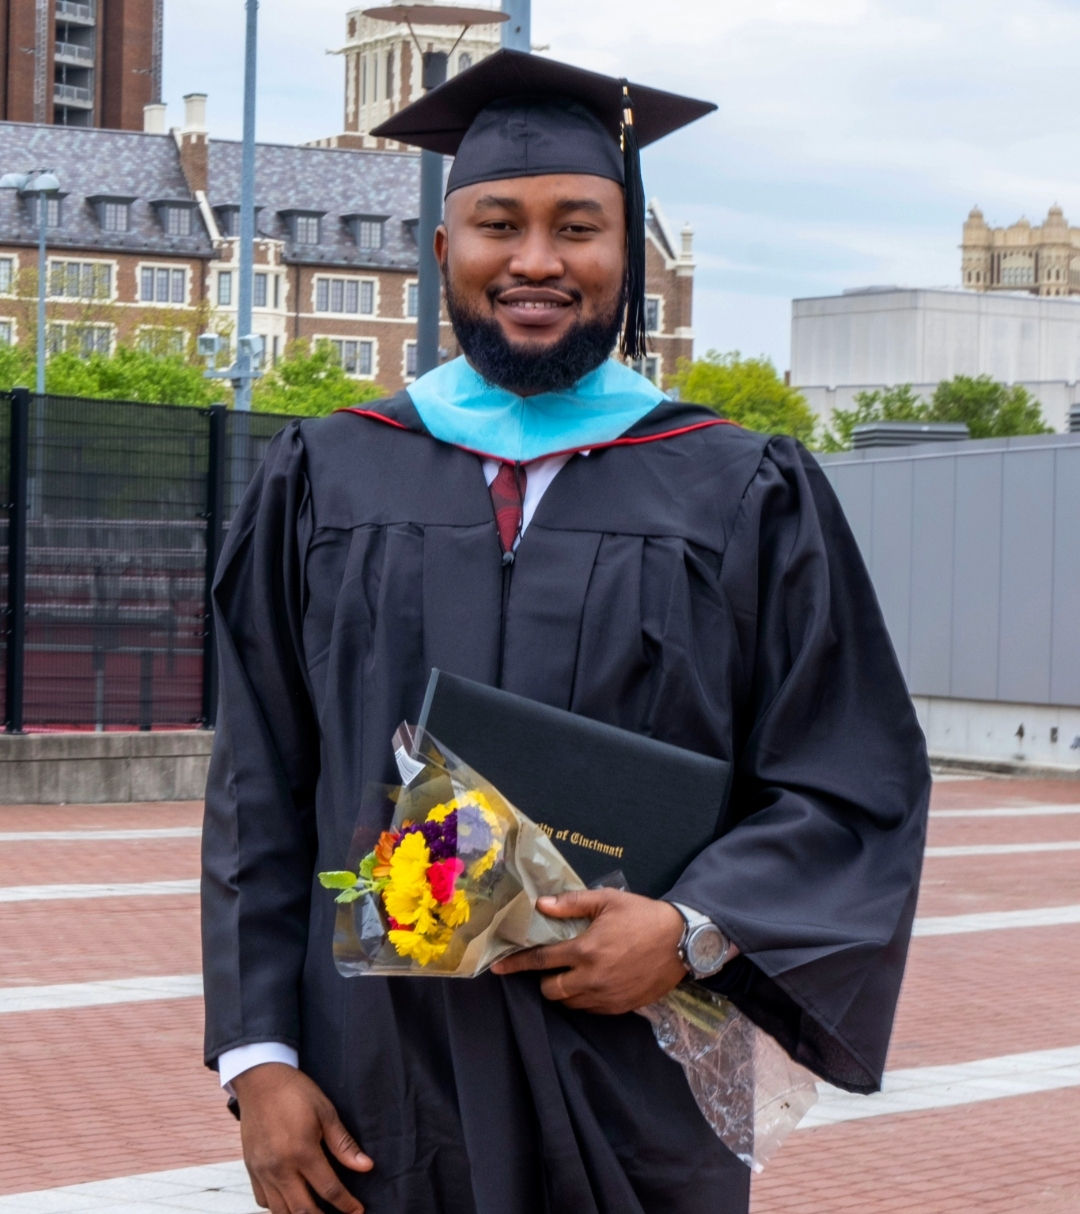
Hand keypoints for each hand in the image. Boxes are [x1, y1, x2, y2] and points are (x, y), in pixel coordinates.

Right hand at [231, 1063, 372, 1212]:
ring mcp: (262, 1171)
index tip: (358, 1211)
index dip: (346, 1205)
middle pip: (303, 1210)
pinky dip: (279, 1208)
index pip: (329, 1189)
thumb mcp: (326, 1112)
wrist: (260, 1080)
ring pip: (281, 1212)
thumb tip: (366, 1166)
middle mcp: (279, 1167)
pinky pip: (263, 1202)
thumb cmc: (295, 1092)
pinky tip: (292, 1203)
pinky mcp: (251, 1170)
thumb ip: (343, 1144)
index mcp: (302, 1151)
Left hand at [490, 888, 687, 1014]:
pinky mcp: (621, 1008)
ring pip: (570, 1004)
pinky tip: (591, 983)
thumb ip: (571, 904)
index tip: (497, 967)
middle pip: (552, 991)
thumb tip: (540, 905)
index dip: (516, 964)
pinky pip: (591, 1010)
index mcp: (585, 950)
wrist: (682, 941)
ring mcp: (607, 997)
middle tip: (552, 966)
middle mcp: (592, 978)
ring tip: (572, 974)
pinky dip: (584, 999)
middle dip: (545, 980)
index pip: (541, 961)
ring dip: (564, 991)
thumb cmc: (643, 915)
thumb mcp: (607, 901)